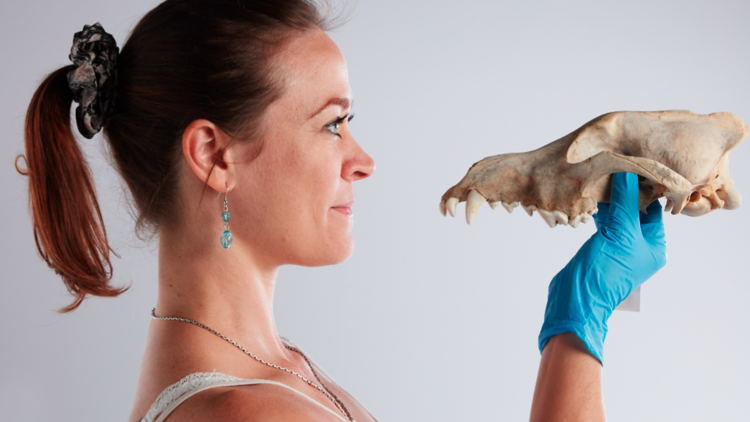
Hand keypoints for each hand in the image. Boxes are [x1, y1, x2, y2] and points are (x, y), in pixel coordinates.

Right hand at [538, 172, 666, 362]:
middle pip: (635, 210)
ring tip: (599, 179)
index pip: (654, 208)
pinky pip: (604, 223)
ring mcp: (619, 246)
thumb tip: (628, 172)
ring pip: (618, 215)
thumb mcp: (620, 233)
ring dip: (609, 200)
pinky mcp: (600, 246)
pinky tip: (590, 199)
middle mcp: (640, 245)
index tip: (631, 165)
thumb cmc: (604, 271)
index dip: (644, 187)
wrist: (576, 299)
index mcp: (655, 245)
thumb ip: (625, 201)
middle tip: (612, 168)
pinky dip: (599, 211)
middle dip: (624, 191)